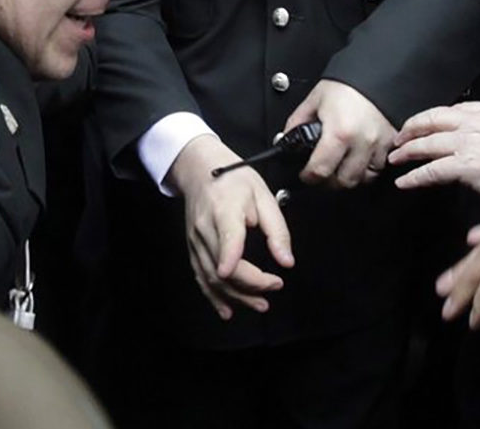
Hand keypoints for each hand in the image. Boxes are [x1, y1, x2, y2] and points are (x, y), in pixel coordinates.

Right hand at [167, 134, 294, 320]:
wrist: (199, 169)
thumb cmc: (235, 179)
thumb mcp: (263, 194)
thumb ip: (276, 229)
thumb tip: (287, 261)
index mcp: (225, 211)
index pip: (229, 239)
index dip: (237, 261)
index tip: (262, 280)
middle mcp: (205, 230)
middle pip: (224, 268)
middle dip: (251, 285)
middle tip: (276, 287)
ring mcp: (195, 242)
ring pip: (212, 278)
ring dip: (236, 297)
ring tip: (260, 305)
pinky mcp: (192, 249)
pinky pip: (201, 277)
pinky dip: (214, 297)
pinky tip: (227, 310)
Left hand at [284, 80, 397, 188]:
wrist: (376, 70)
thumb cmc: (347, 84)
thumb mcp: (314, 100)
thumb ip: (297, 122)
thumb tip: (287, 140)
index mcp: (339, 133)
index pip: (320, 171)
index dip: (308, 177)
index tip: (306, 174)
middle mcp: (362, 142)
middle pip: (344, 181)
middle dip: (329, 181)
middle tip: (323, 172)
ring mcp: (379, 143)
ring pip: (364, 178)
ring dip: (351, 176)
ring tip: (342, 166)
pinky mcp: (391, 141)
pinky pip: (380, 166)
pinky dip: (369, 168)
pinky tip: (360, 158)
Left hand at [390, 101, 479, 200]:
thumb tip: (475, 133)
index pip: (451, 111)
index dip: (430, 118)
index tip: (420, 125)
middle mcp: (473, 123)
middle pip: (433, 121)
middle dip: (412, 129)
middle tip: (398, 138)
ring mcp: (467, 143)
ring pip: (428, 144)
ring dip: (408, 151)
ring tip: (395, 158)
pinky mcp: (464, 165)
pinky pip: (432, 170)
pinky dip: (415, 176)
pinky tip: (403, 181)